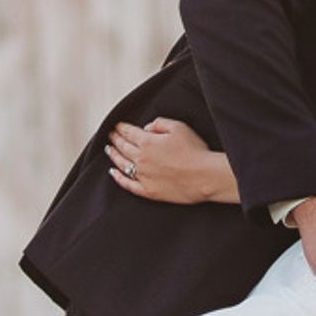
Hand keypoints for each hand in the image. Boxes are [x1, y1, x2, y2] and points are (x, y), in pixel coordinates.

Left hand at [105, 117, 237, 204]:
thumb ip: (159, 123)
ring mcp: (143, 176)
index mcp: (147, 142)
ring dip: (114, 156)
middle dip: (115, 139)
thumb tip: (148, 127)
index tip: (117, 126)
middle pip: (122, 147)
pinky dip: (118, 178)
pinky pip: (128, 184)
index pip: (128, 132)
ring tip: (110, 150)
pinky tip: (114, 173)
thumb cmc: (195, 152)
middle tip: (111, 136)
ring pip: (122, 164)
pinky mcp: (148, 191)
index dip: (121, 128)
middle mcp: (141, 159)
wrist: (204, 176)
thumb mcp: (179, 127)